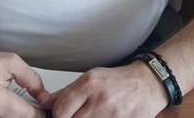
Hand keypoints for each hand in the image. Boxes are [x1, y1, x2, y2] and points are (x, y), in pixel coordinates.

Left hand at [42, 61, 167, 117]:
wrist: (148, 84)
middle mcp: (101, 100)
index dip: (58, 116)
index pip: (60, 110)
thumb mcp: (91, 78)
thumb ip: (66, 92)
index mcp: (90, 84)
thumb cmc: (119, 81)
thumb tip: (44, 102)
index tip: (62, 115)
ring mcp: (113, 116)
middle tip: (79, 115)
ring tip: (91, 116)